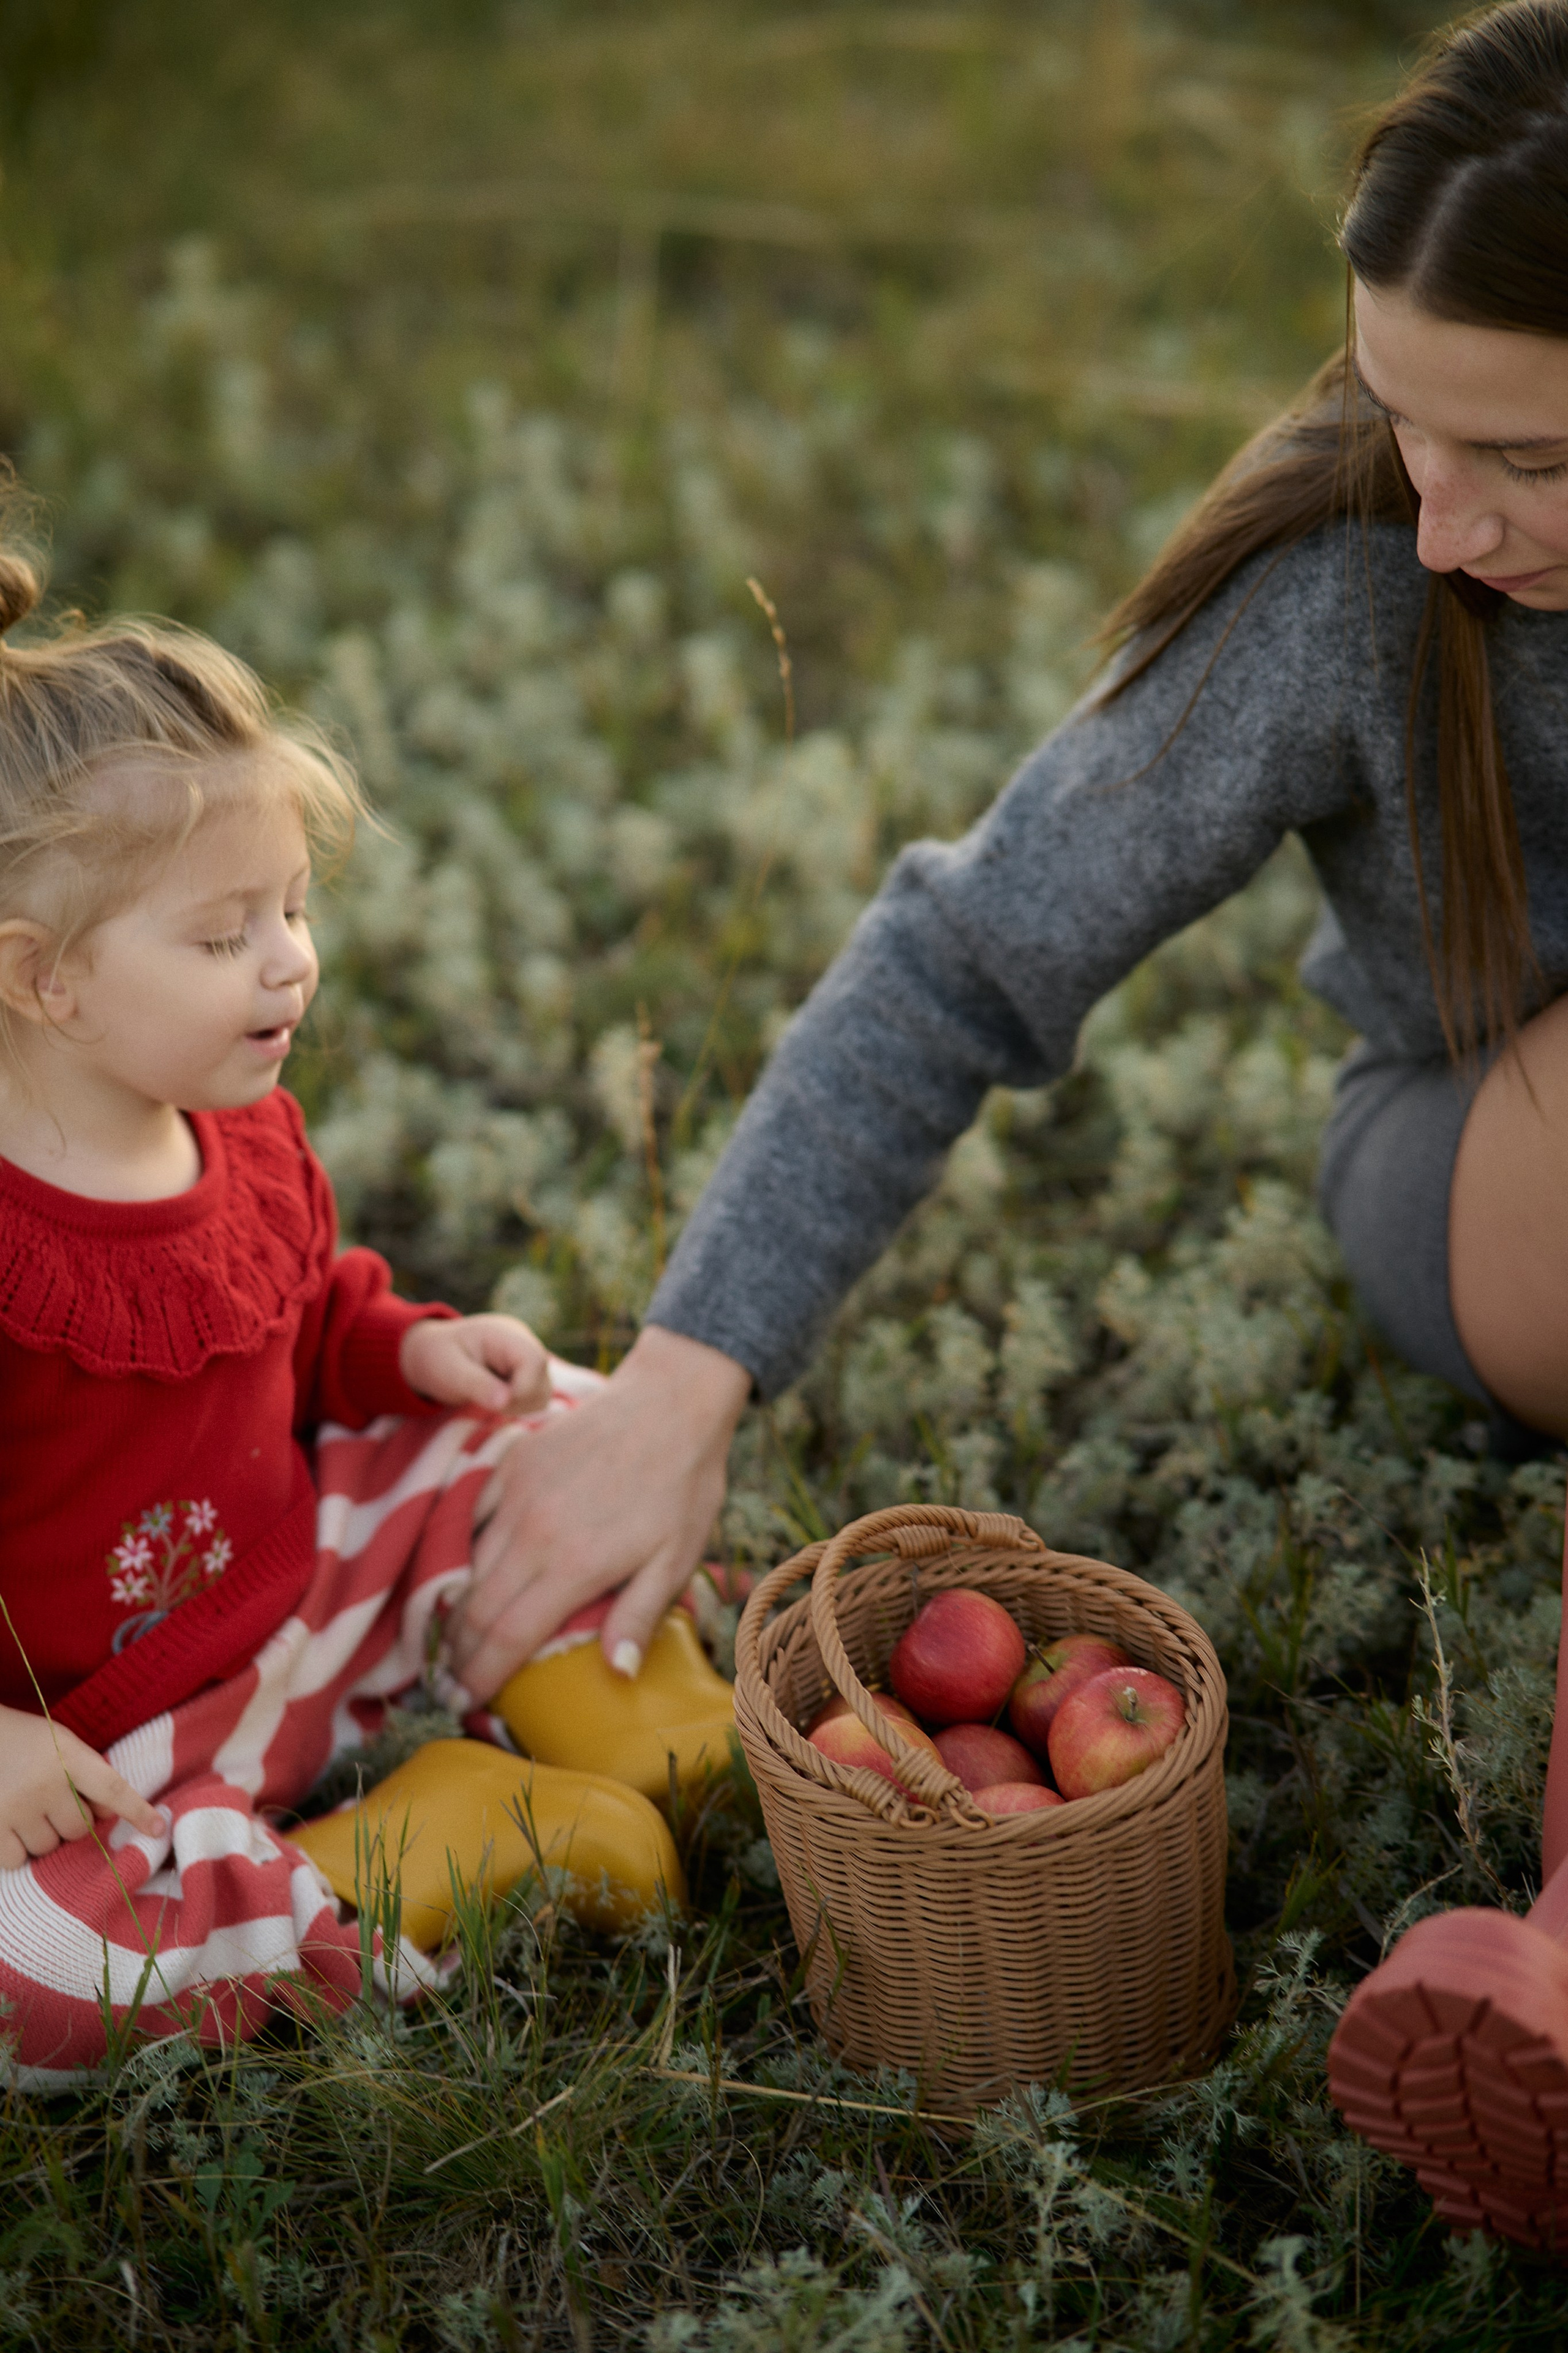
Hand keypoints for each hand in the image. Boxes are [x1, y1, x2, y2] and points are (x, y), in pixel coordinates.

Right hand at [0, 1703, 163, 1870]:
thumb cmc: (25, 1740)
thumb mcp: (62, 1742)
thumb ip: (89, 1772)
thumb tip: (110, 1815)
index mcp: (68, 1756)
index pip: (112, 1788)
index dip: (137, 1811)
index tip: (159, 1829)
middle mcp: (45, 1783)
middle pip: (79, 1829)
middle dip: (71, 1822)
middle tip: (52, 1801)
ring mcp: (16, 1807)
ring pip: (49, 1847)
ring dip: (44, 1836)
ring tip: (28, 1809)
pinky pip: (17, 1860)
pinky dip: (17, 1852)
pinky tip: (11, 1826)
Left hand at [399, 1313, 552, 1415]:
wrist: (432, 1353)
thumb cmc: (437, 1358)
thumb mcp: (449, 1371)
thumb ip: (477, 1384)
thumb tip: (504, 1402)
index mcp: (506, 1333)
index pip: (535, 1361)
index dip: (522, 1389)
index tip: (496, 1403)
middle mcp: (523, 1343)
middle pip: (543, 1381)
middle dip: (517, 1400)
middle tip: (485, 1400)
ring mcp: (527, 1359)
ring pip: (542, 1394)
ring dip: (518, 1405)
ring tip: (487, 1398)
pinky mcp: (526, 1374)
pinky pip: (534, 1398)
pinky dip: (517, 1405)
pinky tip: (494, 1397)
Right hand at [444, 1325, 750, 1702]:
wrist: (671, 1402)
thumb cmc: (683, 1487)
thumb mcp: (677, 1560)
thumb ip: (639, 1617)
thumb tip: (616, 1673)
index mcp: (574, 1565)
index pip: (507, 1637)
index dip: (479, 1678)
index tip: (462, 1704)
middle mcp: (533, 1533)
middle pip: (475, 1609)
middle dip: (455, 1656)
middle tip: (445, 1687)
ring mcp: (516, 1494)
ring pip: (466, 1567)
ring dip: (453, 1612)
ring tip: (449, 1646)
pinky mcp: (512, 1464)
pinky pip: (470, 1519)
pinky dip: (459, 1554)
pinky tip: (461, 1578)